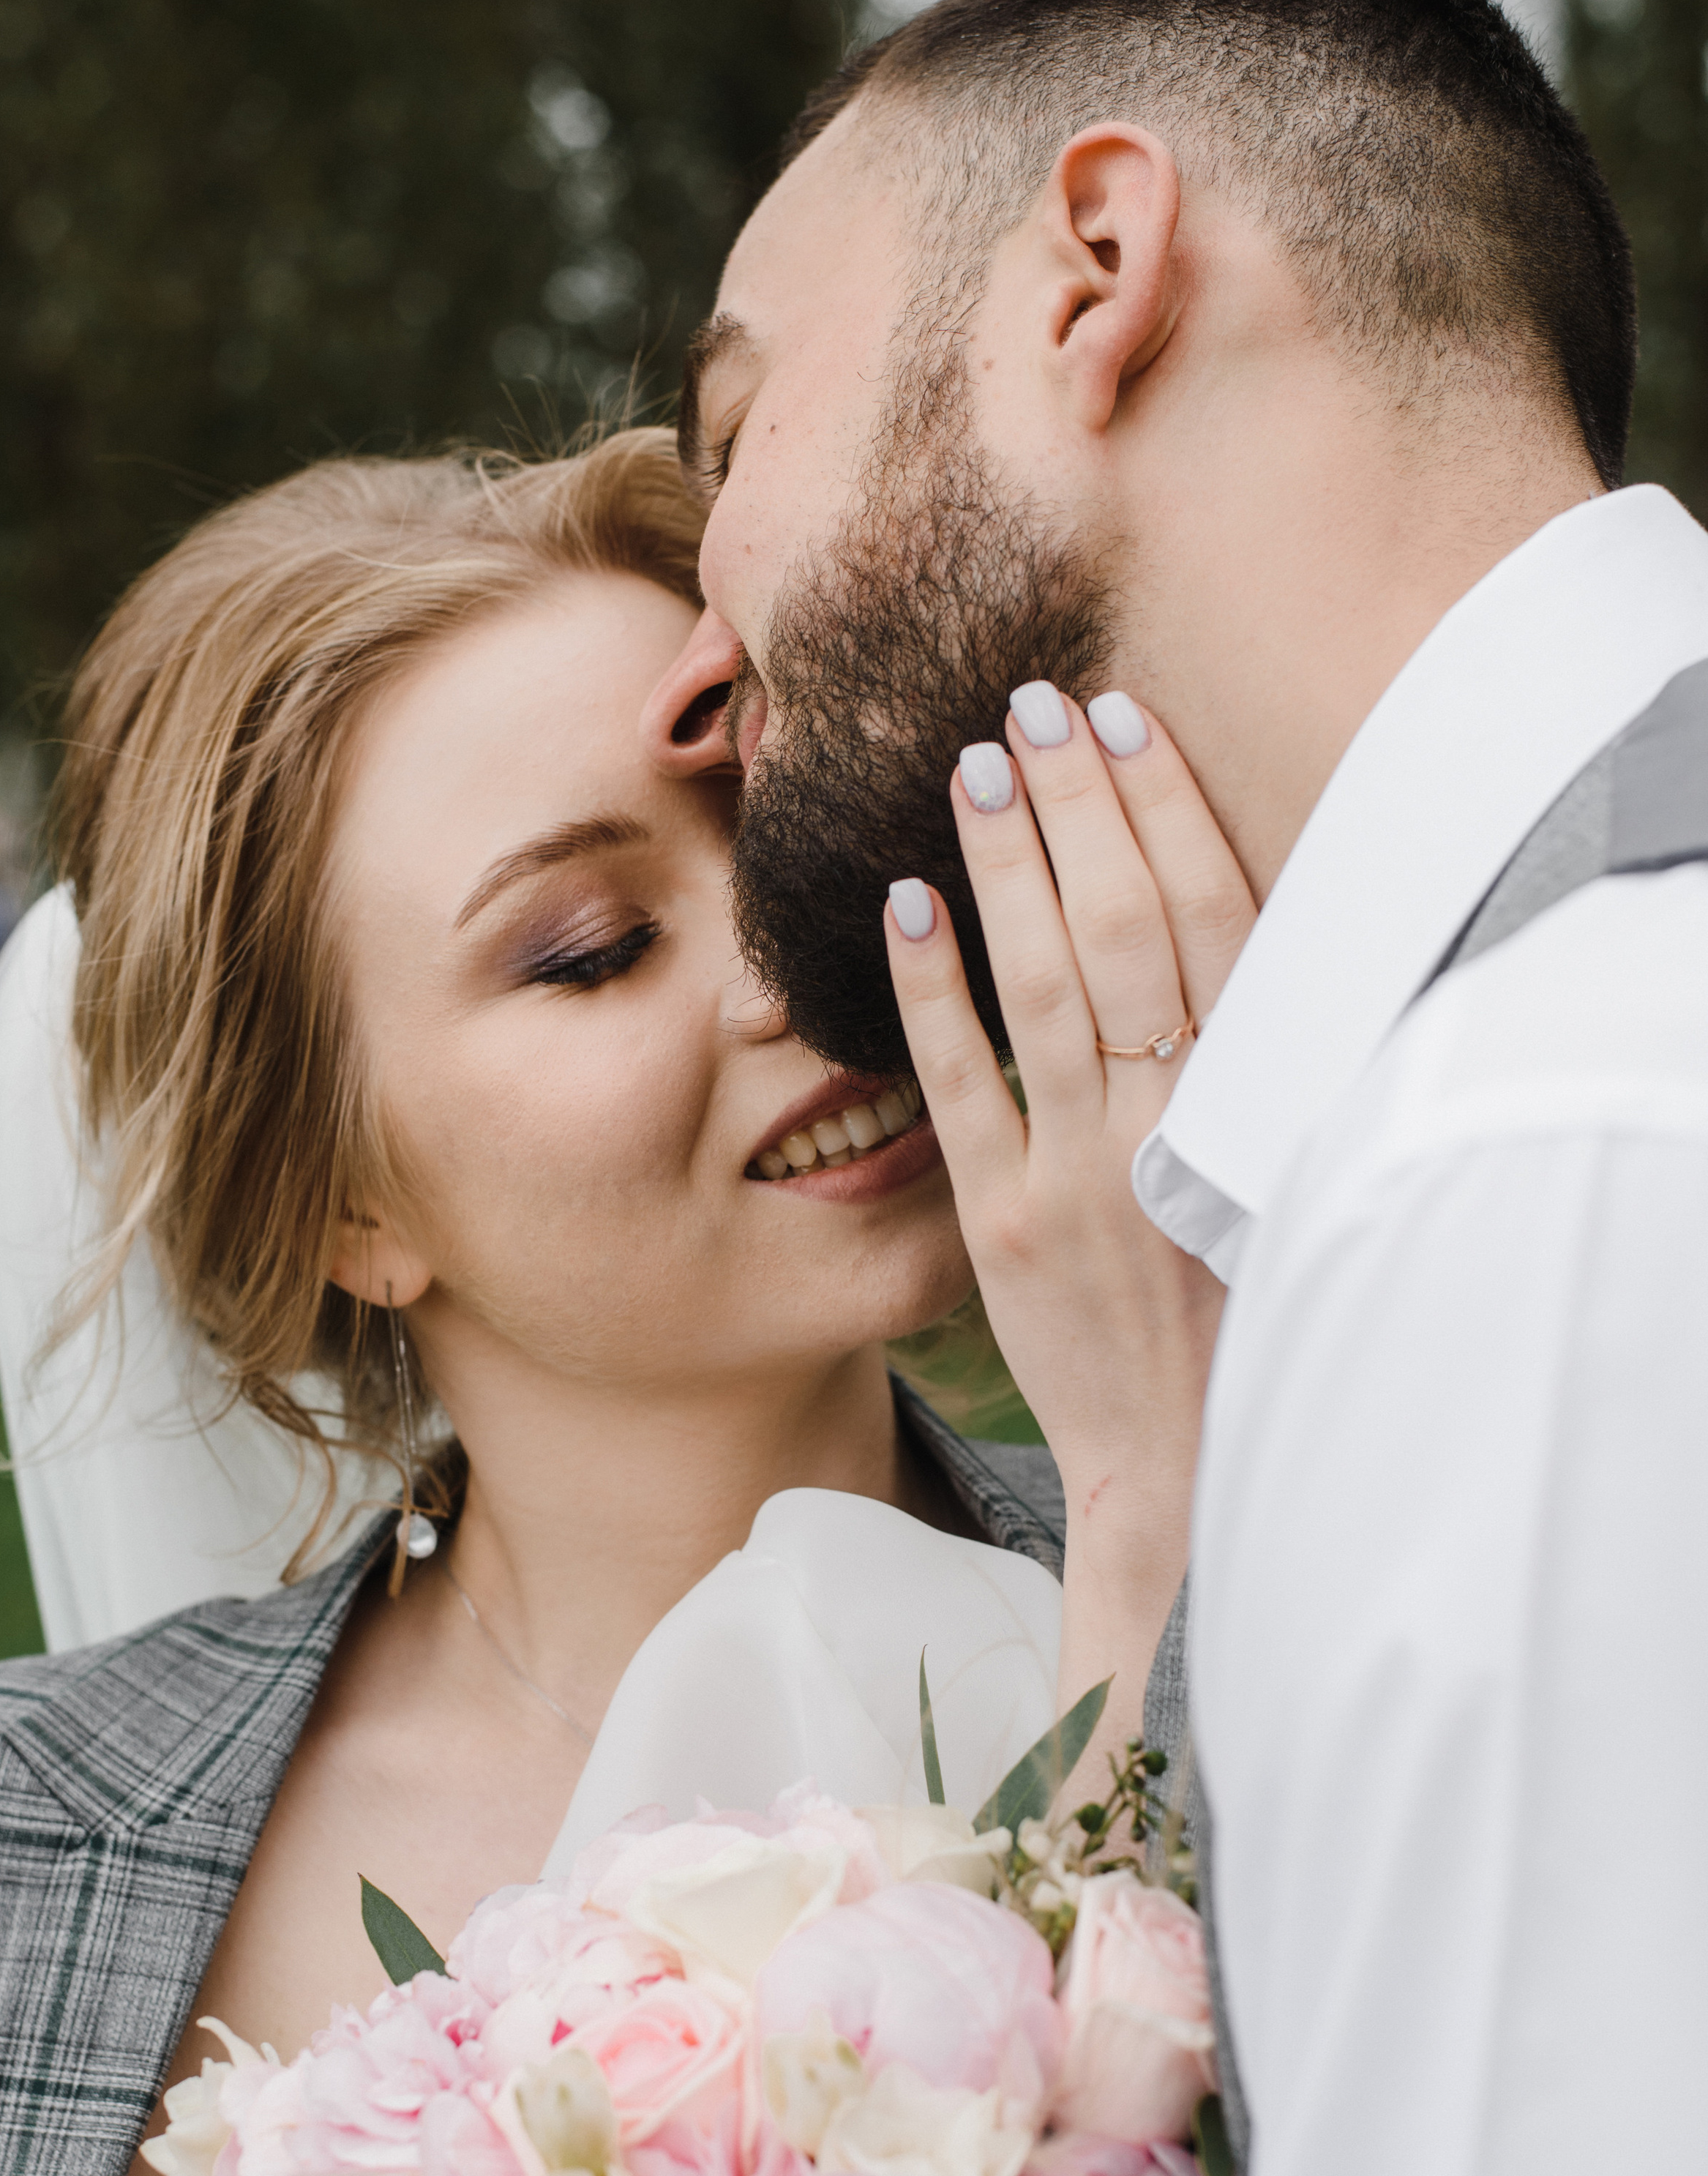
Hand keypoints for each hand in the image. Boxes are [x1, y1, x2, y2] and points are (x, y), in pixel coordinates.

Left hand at [884, 684, 1254, 1759]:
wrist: (1184, 1473)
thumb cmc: (1238, 1319)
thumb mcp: (1267, 1183)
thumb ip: (1238, 1069)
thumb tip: (1208, 926)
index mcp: (1248, 1108)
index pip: (1212, 925)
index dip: (1167, 812)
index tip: (1124, 722)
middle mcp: (1171, 1128)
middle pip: (1128, 928)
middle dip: (1079, 804)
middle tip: (1033, 702)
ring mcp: (1084, 1176)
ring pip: (1047, 986)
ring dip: (1009, 864)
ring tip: (972, 766)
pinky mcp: (1004, 1228)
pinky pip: (961, 1086)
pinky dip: (933, 990)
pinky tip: (907, 903)